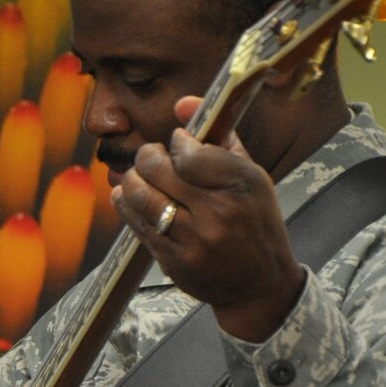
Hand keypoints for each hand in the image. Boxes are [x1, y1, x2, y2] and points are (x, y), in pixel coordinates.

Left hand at [113, 95, 306, 341]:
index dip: (177, 141)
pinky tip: (128, 196)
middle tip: (152, 157)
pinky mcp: (173, 261)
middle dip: (148, 156)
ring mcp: (193, 240)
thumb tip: (182, 103)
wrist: (259, 283)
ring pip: (139, 196)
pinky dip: (126, 205)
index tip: (179, 142)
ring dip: (132, 179)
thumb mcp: (250, 176)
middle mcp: (218, 213)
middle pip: (157, 169)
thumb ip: (218, 136)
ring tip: (139, 176)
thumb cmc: (255, 221)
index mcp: (243, 184)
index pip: (189, 151)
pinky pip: (137, 224)